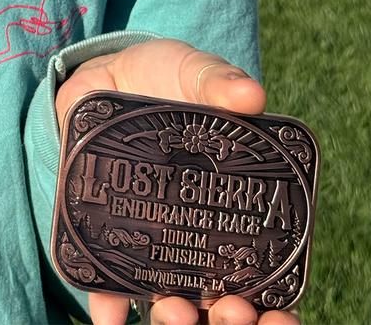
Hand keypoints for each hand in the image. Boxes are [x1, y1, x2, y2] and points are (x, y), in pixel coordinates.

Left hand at [54, 39, 297, 324]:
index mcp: (232, 199)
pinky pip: (107, 274)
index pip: (260, 264)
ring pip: (165, 290)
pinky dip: (107, 299)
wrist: (103, 72)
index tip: (266, 307)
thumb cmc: (163, 75)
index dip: (266, 295)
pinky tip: (108, 316)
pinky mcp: (105, 226)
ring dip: (168, 309)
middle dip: (220, 310)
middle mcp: (195, 226)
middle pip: (215, 290)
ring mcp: (150, 230)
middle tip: (221, 309)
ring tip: (169, 309)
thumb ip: (216, 82)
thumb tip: (250, 95)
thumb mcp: (191, 71)